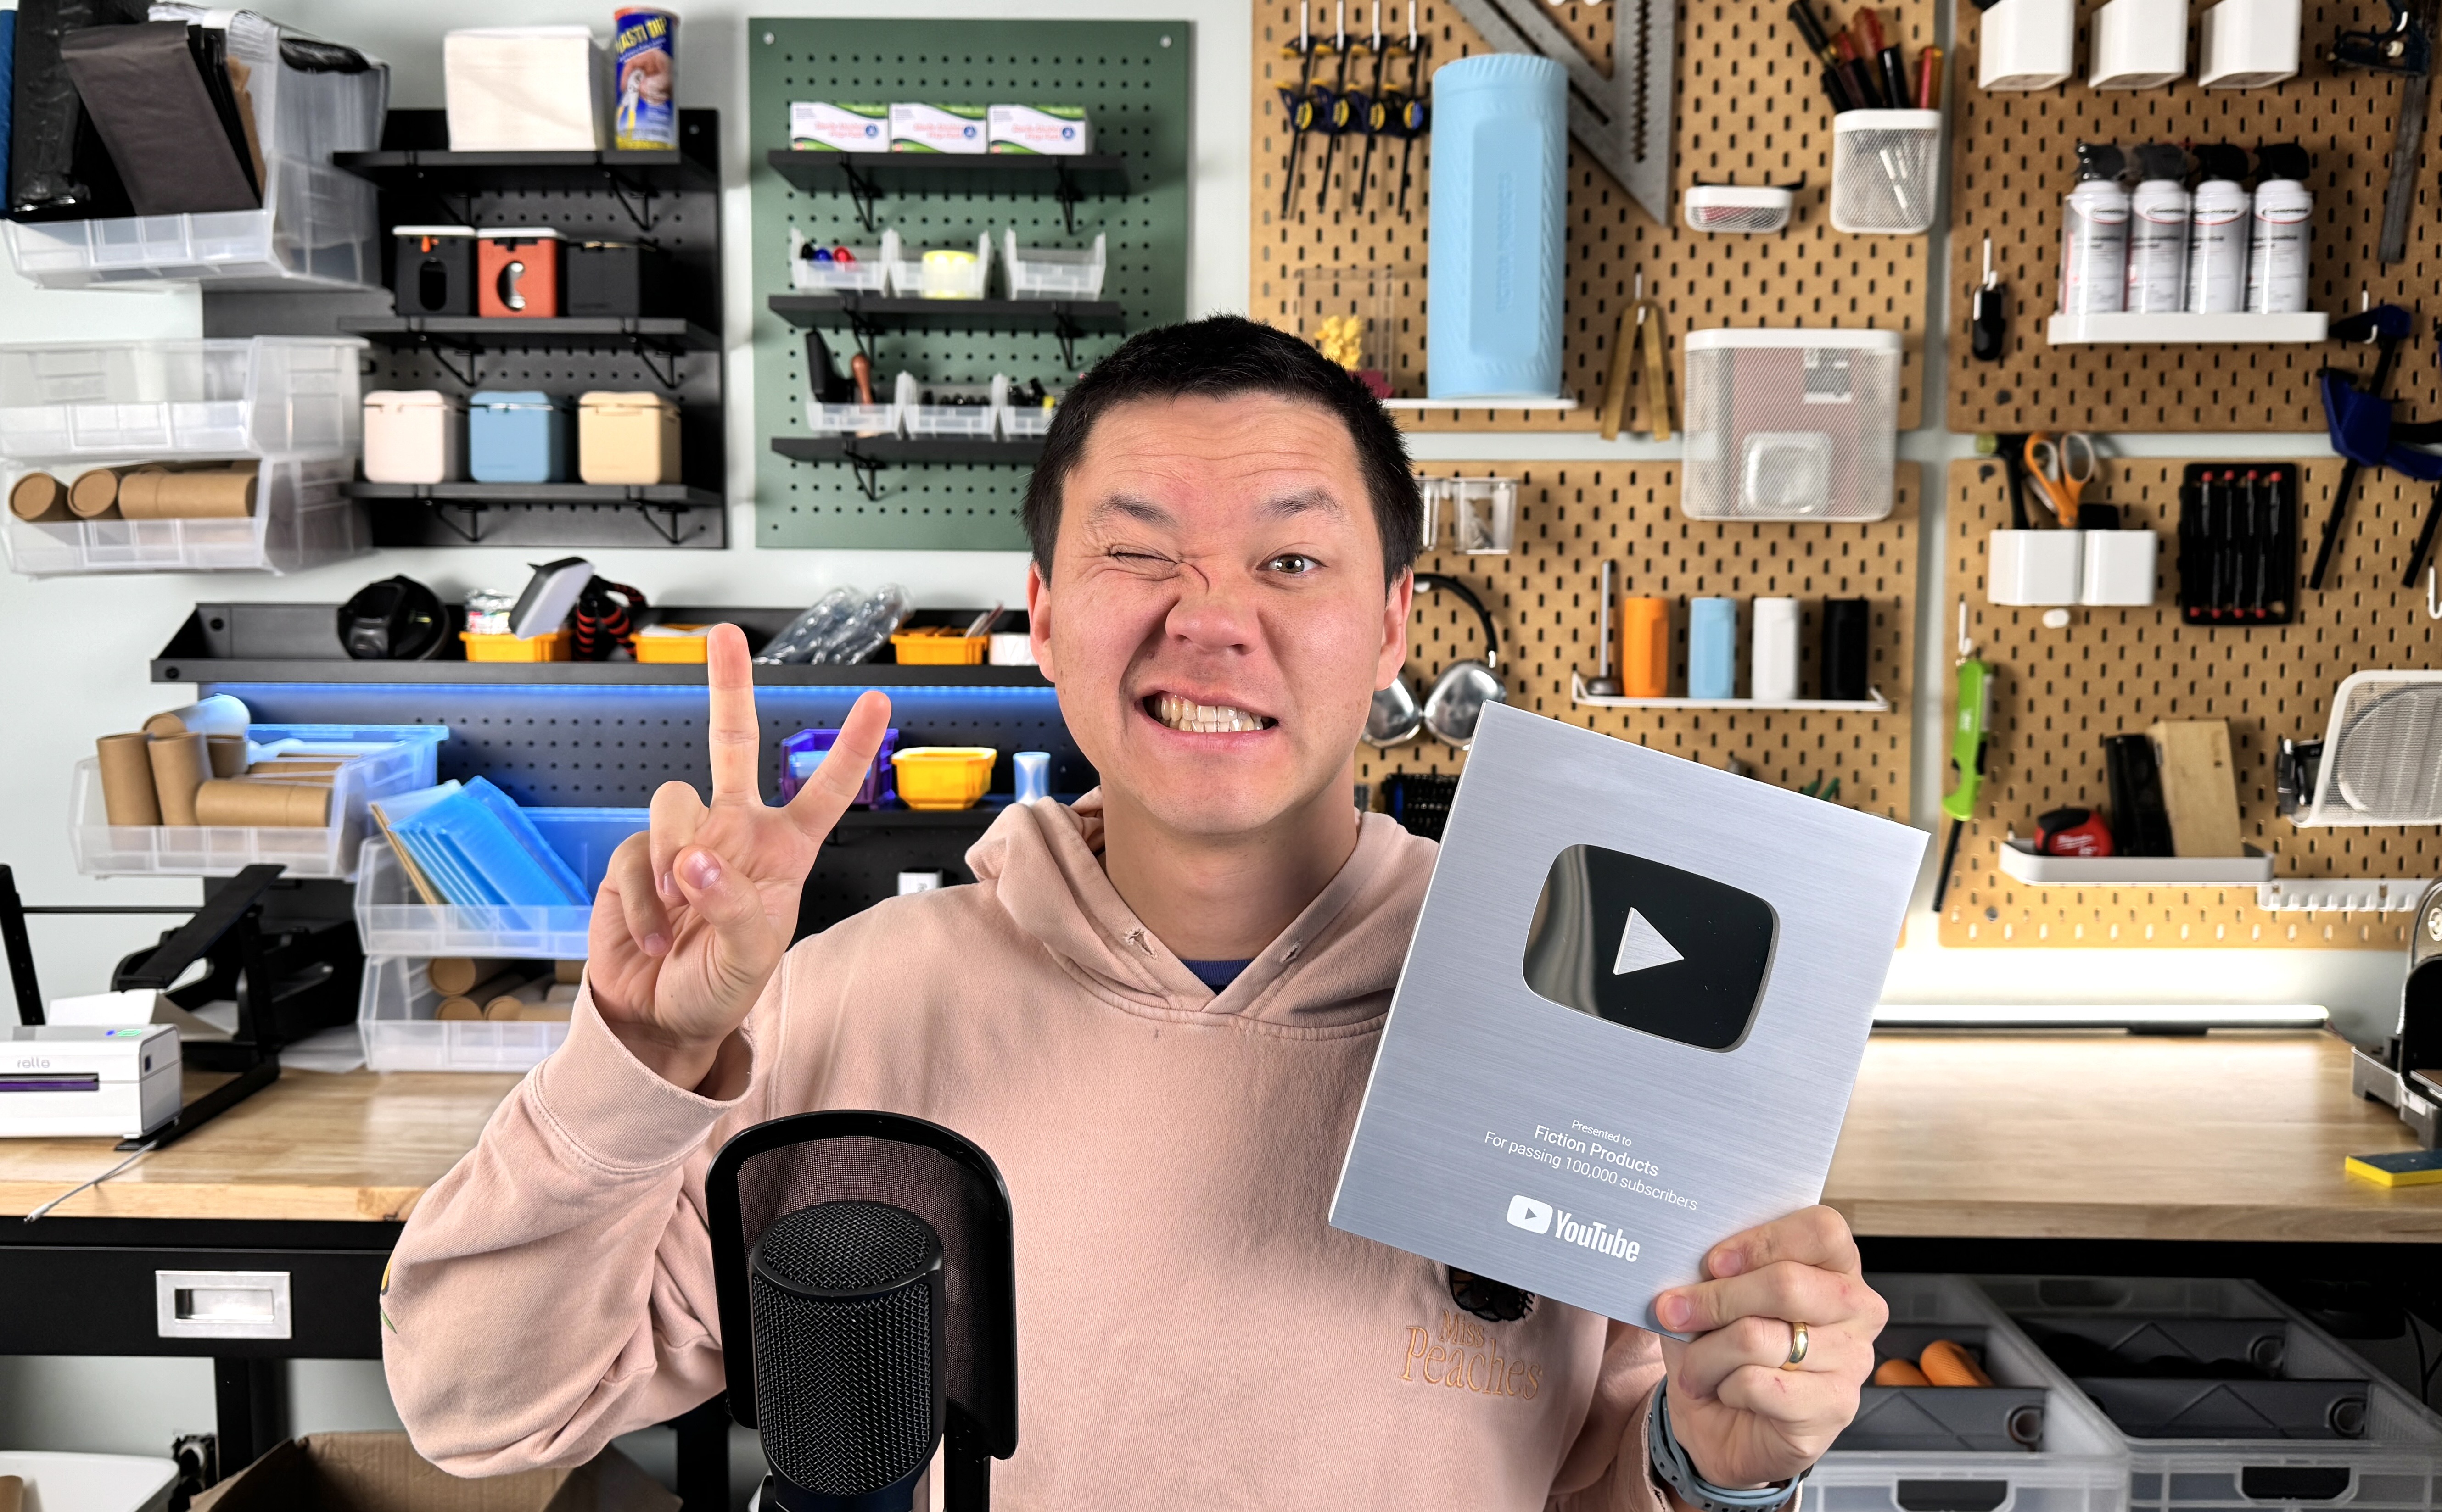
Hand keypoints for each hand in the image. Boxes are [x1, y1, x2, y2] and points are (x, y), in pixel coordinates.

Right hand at [588, 623, 891, 1090]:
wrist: (658, 1018)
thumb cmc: (718, 988)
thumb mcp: (750, 958)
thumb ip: (734, 905)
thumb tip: (698, 861)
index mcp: (783, 852)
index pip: (826, 790)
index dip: (852, 747)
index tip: (880, 700)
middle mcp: (735, 833)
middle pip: (733, 745)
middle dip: (728, 688)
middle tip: (727, 635)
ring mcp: (685, 841)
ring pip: (675, 799)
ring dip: (675, 856)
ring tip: (680, 909)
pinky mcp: (638, 857)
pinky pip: (637, 854)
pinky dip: (643, 900)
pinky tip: (654, 934)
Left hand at [1652, 1206, 1884, 1489]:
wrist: (1727, 1425)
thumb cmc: (1726, 1349)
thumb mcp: (1713, 1300)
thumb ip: (1713, 1273)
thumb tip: (1683, 1259)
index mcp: (1836, 1266)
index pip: (1823, 1230)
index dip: (1763, 1241)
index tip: (1713, 1262)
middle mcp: (1857, 1308)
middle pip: (1787, 1284)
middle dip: (1717, 1299)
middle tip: (1673, 1311)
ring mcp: (1853, 1359)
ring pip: (1760, 1338)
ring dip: (1708, 1353)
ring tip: (1695, 1366)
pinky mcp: (1835, 1405)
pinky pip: (1759, 1384)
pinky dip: (1725, 1387)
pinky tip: (1726, 1392)